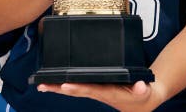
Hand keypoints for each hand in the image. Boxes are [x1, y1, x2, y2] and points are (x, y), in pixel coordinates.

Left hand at [38, 80, 165, 111]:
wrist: (142, 101)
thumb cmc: (142, 96)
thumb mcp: (144, 92)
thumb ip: (142, 89)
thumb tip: (141, 86)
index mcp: (107, 93)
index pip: (89, 90)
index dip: (77, 88)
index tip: (65, 85)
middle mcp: (98, 92)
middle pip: (75, 90)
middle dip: (59, 88)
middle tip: (43, 85)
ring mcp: (95, 90)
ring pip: (73, 88)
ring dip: (57, 87)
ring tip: (41, 84)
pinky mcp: (95, 86)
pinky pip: (77, 85)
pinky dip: (64, 84)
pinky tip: (53, 83)